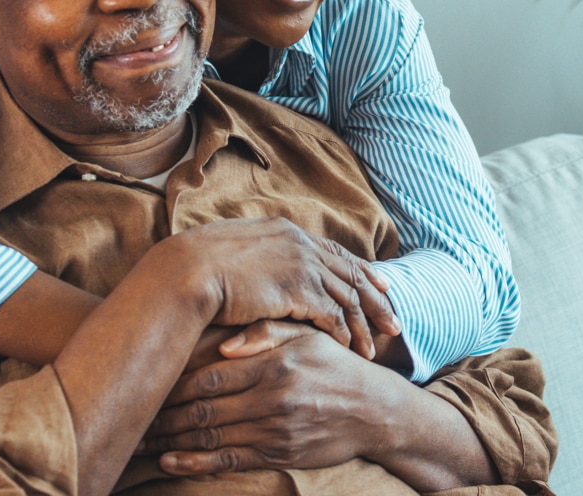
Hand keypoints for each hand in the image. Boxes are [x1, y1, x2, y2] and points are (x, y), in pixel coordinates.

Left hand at [140, 329, 396, 475]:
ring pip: (211, 436)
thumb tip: (225, 341)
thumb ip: (266, 332)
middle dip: (163, 415)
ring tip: (140, 440)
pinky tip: (169, 462)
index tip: (147, 381)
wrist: (374, 409)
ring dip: (171, 441)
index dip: (173, 381)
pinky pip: (230, 460)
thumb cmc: (333, 364)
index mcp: (273, 364)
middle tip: (131, 415)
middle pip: (203, 408)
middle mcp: (271, 398)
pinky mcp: (279, 455)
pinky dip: (196, 463)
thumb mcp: (306, 336)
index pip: (210, 375)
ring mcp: (275, 430)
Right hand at [180, 217, 399, 358]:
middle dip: (376, 300)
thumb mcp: (233, 250)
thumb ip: (257, 256)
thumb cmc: (197, 266)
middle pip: (352, 273)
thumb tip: (257, 268)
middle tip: (395, 323)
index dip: (361, 270)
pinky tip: (350, 350)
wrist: (187, 271)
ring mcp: (301, 265)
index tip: (382, 285)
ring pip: (347, 297)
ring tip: (375, 349)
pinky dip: (344, 334)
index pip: (335, 251)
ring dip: (363, 325)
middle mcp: (300, 244)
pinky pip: (332, 315)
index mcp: (286, 231)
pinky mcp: (297, 289)